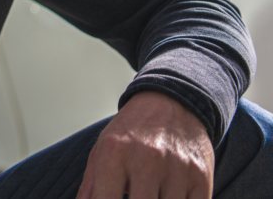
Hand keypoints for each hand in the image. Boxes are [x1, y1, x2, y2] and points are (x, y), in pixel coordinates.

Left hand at [75, 91, 214, 198]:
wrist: (170, 103)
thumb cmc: (131, 132)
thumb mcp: (103, 149)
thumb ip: (90, 185)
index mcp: (114, 152)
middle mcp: (146, 159)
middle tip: (133, 196)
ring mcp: (177, 168)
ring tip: (150, 193)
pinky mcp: (201, 177)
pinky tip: (169, 195)